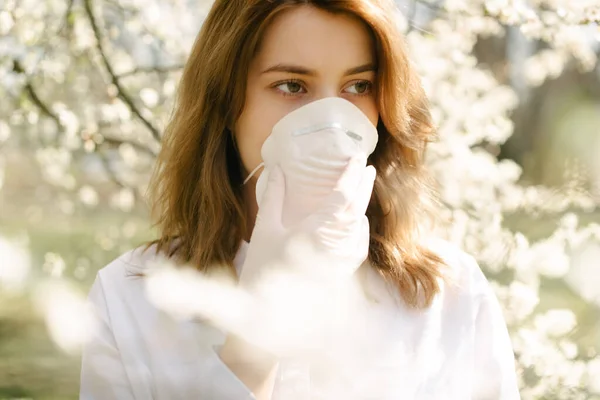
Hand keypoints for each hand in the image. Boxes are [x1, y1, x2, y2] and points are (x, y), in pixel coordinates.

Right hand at [240, 155, 375, 288]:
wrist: (264, 315)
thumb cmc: (260, 271)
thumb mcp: (264, 230)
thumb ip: (274, 197)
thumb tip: (277, 169)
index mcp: (314, 234)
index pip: (342, 199)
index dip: (351, 176)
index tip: (356, 159)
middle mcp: (333, 249)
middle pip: (357, 211)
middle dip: (364, 187)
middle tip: (367, 168)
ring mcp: (340, 264)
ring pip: (359, 229)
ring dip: (362, 207)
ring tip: (362, 188)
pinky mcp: (340, 276)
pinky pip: (357, 247)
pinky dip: (360, 230)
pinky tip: (358, 222)